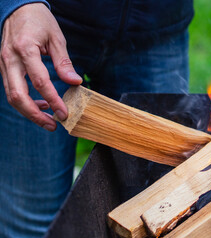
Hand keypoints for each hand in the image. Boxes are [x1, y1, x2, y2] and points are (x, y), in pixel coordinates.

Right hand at [0, 3, 81, 130]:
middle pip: (18, 95)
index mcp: (26, 49)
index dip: (53, 100)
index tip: (65, 113)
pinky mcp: (4, 68)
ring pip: (12, 96)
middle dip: (35, 115)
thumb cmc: (39, 20)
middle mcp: (10, 59)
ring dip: (29, 112)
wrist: (17, 8)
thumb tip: (75, 83)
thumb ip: (64, 63)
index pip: (40, 81)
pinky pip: (12, 90)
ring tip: (49, 121)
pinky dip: (26, 101)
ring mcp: (4, 64)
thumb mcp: (57, 38)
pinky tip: (42, 105)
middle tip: (53, 125)